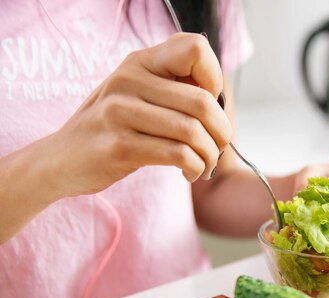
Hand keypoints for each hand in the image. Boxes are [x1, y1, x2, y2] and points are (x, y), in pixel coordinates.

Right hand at [43, 33, 231, 198]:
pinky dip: (195, 167)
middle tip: (217, 149)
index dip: (214, 78)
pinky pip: (178, 154)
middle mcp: (129, 80)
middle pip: (203, 101)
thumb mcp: (137, 94)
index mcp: (139, 62)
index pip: (194, 48)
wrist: (60, 159)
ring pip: (193, 131)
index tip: (209, 107)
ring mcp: (120, 112)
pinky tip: (189, 172)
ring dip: (209, 155)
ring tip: (204, 164)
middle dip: (221, 132)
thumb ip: (172, 87)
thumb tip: (219, 97)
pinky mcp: (120, 146)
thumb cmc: (112, 128)